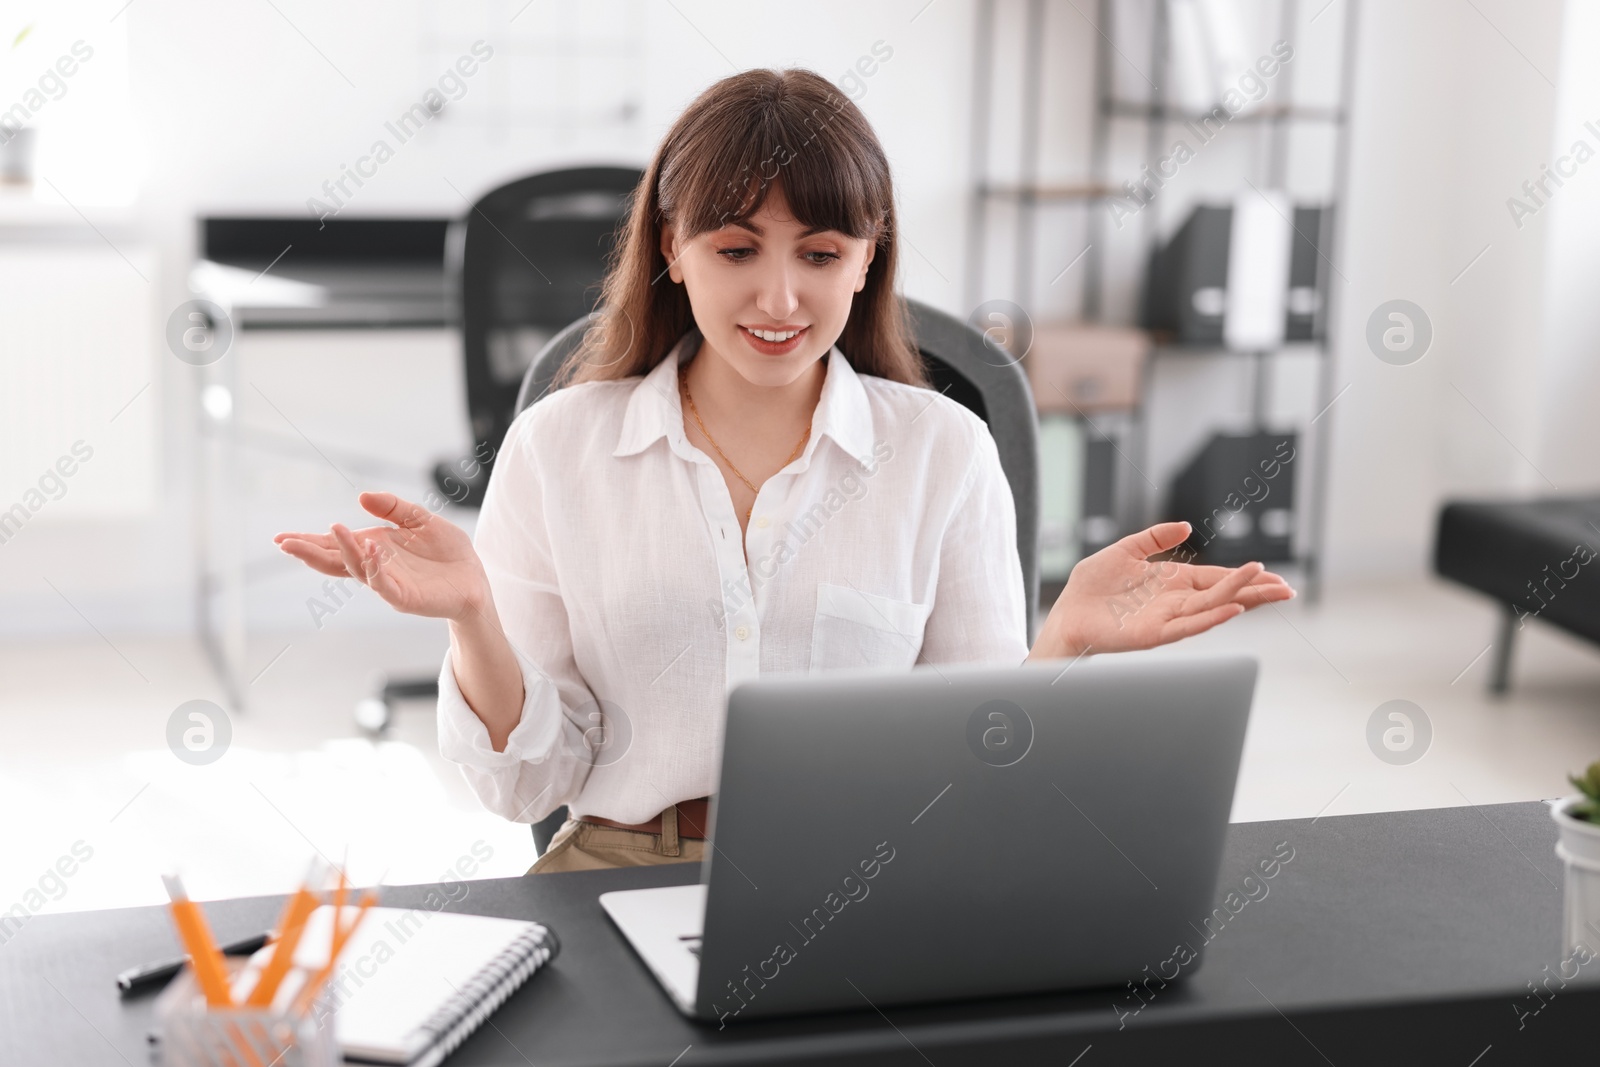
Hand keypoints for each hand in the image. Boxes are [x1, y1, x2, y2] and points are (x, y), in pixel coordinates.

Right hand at [274, 491, 489, 622]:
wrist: (474, 579)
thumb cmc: (446, 551)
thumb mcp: (420, 519)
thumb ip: (393, 508)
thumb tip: (362, 497)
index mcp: (374, 547)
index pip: (335, 545)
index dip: (309, 541)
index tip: (280, 537)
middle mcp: (375, 566)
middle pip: (335, 560)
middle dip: (309, 552)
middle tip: (284, 543)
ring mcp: (388, 583)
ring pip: (357, 569)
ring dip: (343, 550)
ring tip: (334, 529)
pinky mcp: (404, 597)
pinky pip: (384, 583)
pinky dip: (374, 568)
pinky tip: (369, 550)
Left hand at [1031, 521, 1293, 659]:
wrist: (1067, 612)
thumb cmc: (1093, 585)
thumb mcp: (1126, 549)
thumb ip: (1155, 536)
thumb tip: (1187, 527)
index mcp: (1173, 582)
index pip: (1218, 580)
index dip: (1245, 577)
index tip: (1273, 575)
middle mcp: (1176, 602)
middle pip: (1225, 596)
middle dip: (1256, 592)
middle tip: (1287, 589)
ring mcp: (1168, 619)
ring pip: (1213, 609)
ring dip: (1240, 598)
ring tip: (1267, 588)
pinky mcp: (1155, 633)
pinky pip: (1189, 627)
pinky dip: (1211, 618)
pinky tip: (1232, 610)